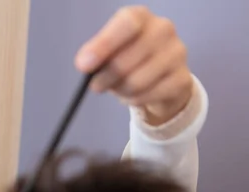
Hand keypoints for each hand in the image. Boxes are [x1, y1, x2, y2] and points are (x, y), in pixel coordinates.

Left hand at [75, 6, 192, 125]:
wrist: (161, 76)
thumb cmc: (128, 58)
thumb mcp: (108, 51)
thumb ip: (95, 54)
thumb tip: (85, 63)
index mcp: (140, 16)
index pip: (126, 24)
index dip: (104, 45)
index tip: (84, 65)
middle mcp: (163, 29)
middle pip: (125, 61)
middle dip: (105, 78)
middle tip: (96, 85)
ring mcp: (177, 53)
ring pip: (135, 82)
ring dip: (119, 90)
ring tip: (119, 87)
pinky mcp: (182, 79)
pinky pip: (147, 96)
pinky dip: (133, 100)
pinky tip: (134, 94)